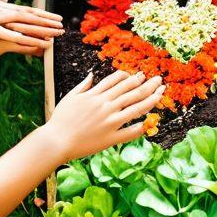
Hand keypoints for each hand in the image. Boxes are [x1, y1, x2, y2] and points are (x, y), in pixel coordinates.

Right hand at [0, 0, 62, 46]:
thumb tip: (8, 1)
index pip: (25, 11)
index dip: (42, 15)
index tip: (57, 19)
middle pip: (26, 17)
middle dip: (45, 23)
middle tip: (62, 28)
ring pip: (18, 25)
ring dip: (36, 30)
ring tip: (52, 36)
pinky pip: (1, 34)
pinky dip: (14, 37)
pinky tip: (27, 40)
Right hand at [45, 71, 164, 161]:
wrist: (56, 141)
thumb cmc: (60, 120)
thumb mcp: (70, 97)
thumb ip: (84, 85)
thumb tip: (92, 75)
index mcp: (96, 95)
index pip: (118, 80)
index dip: (131, 76)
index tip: (140, 76)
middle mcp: (105, 106)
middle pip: (131, 90)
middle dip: (147, 83)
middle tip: (158, 79)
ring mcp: (109, 121)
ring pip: (136, 107)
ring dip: (151, 99)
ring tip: (161, 93)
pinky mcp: (110, 137)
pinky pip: (130, 132)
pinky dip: (141, 127)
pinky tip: (151, 123)